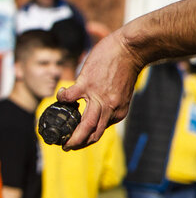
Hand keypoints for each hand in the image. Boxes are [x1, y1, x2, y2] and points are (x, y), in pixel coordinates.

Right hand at [57, 30, 142, 149]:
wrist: (131, 49)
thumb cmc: (125, 68)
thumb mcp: (121, 93)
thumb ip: (110, 103)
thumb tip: (95, 108)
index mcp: (118, 112)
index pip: (101, 131)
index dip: (87, 137)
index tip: (76, 137)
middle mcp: (110, 108)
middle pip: (93, 134)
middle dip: (78, 144)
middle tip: (66, 147)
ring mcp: (99, 97)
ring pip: (85, 125)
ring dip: (72, 137)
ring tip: (61, 141)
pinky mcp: (88, 84)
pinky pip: (69, 98)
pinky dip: (62, 99)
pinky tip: (61, 95)